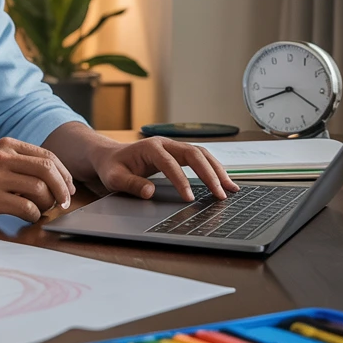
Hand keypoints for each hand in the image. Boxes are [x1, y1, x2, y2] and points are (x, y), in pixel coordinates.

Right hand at [0, 139, 74, 221]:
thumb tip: (56, 177)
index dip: (64, 173)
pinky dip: (34, 214)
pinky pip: (25, 207)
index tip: (69, 187)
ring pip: (39, 189)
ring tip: (44, 209)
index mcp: (7, 144)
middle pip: (48, 169)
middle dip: (63, 188)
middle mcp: (3, 157)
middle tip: (66, 201)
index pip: (47, 155)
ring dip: (48, 203)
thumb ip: (21, 161)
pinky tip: (30, 217)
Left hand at [87, 137, 238, 202]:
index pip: (169, 163)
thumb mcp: (114, 178)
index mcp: (150, 147)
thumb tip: (149, 191)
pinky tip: (224, 182)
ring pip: (202, 154)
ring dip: (217, 170)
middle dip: (209, 174)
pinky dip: (214, 169)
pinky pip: (201, 158)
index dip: (181, 180)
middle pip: (193, 154)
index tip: (189, 198)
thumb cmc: (113, 167)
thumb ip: (131, 184)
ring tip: (231, 188)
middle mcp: (165, 143)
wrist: (111, 156)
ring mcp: (174, 146)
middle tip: (220, 194)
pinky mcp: (179, 153)